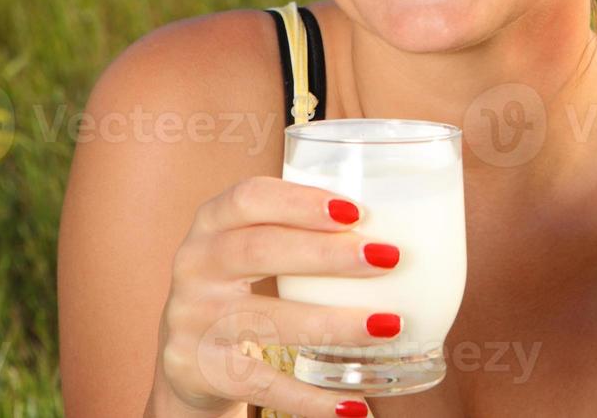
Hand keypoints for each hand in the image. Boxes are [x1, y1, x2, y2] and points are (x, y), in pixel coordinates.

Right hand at [148, 175, 397, 416]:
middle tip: (389, 258)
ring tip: (390, 325)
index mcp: (213, 222)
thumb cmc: (246, 285)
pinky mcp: (201, 370)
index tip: (357, 211)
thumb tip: (406, 229)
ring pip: (266, 320)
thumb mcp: (256, 248)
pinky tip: (356, 405)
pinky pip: (263, 385)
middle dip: (327, 254)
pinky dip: (312, 398)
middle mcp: (196, 265)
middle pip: (258, 250)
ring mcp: (194, 320)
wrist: (190, 358)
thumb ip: (304, 232)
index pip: (249, 198)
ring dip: (333, 324)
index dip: (300, 201)